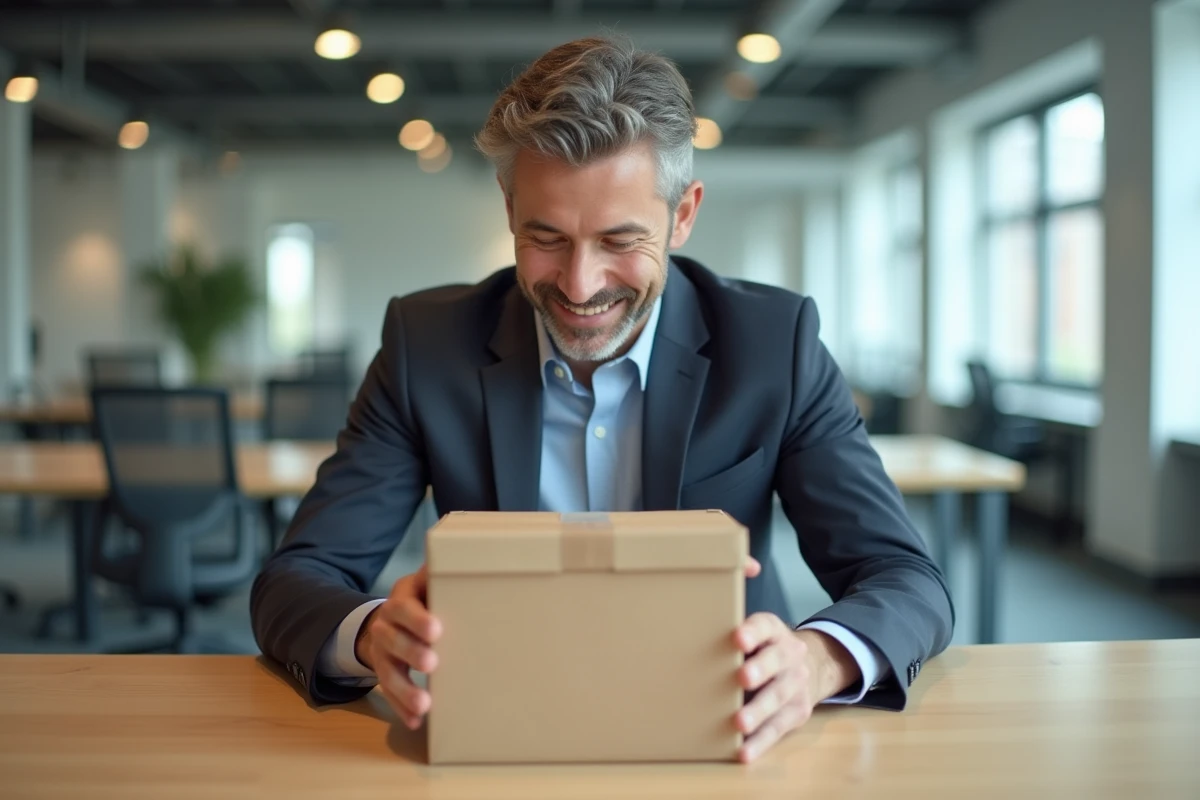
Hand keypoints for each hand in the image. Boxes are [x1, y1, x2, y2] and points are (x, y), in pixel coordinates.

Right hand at [355, 565, 441, 729]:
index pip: (403, 608)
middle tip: (433, 662)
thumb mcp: (424, 582)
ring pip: (387, 672)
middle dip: (411, 652)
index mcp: (399, 601)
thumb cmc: (420, 599)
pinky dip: (401, 708)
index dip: (417, 619)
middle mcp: (385, 627)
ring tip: (424, 705)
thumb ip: (437, 574)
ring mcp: (382, 653)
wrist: (390, 620)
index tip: (436, 630)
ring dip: (405, 689)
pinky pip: (388, 693)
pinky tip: (415, 720)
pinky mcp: (384, 674)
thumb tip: (461, 548)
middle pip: (393, 640)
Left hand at [732, 613, 859, 762]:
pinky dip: (760, 741)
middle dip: (759, 669)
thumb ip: (729, 644)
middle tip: (741, 678)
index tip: (738, 639)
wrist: (811, 667)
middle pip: (776, 660)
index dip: (752, 632)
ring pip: (778, 696)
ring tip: (740, 723)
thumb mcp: (755, 638)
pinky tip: (743, 751)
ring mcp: (797, 683)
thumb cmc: (762, 652)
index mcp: (773, 631)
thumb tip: (681, 654)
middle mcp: (790, 654)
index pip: (764, 626)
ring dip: (759, 711)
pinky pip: (778, 727)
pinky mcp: (799, 711)